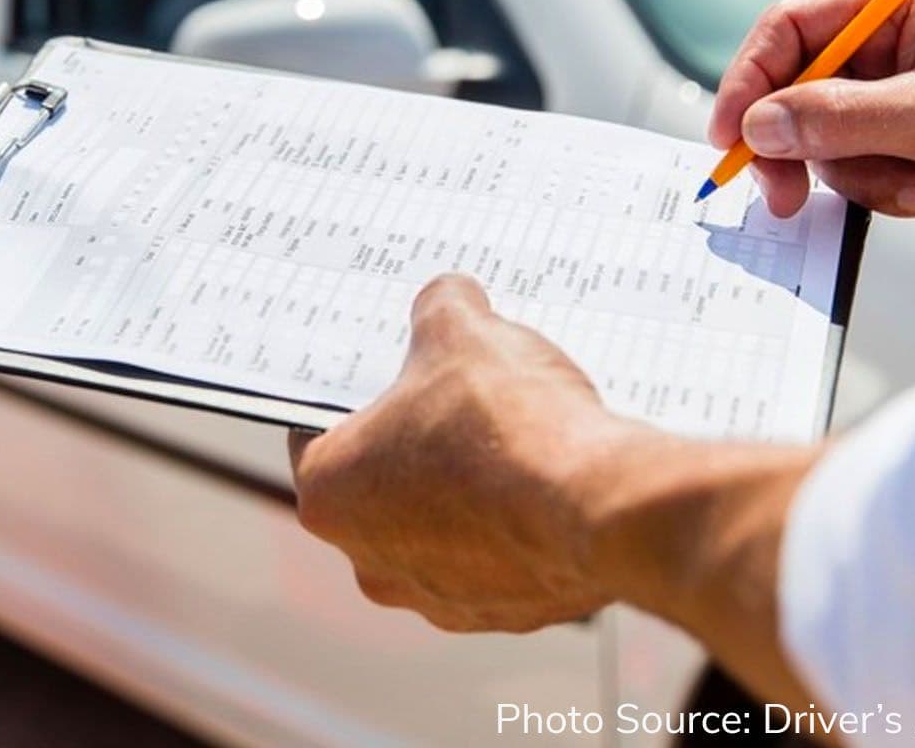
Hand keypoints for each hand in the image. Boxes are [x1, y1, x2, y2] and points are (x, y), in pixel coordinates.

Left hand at [287, 275, 639, 632]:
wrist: (596, 505)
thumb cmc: (506, 423)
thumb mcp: (462, 330)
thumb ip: (440, 308)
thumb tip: (449, 299)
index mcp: (329, 493)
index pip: (318, 433)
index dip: (356, 395)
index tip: (389, 375)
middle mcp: (369, 560)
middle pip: (381, 485)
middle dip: (417, 444)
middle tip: (458, 400)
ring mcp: (436, 597)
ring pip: (441, 529)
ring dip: (468, 492)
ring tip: (515, 441)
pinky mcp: (502, 615)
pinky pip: (499, 560)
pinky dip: (517, 528)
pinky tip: (547, 485)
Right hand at [709, 0, 914, 227]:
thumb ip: (844, 117)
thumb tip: (762, 126)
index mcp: (900, 6)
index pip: (793, 27)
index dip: (751, 78)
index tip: (732, 133)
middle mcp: (889, 45)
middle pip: (795, 88)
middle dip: (797, 144)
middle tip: (782, 193)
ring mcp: (893, 96)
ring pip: (821, 139)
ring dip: (860, 176)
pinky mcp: (902, 143)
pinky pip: (853, 170)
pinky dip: (884, 191)